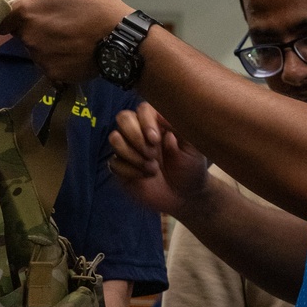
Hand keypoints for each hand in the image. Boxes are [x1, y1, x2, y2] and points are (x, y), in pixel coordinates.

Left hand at [3, 0, 128, 83]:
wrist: (120, 39)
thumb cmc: (95, 3)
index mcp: (26, 10)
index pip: (0, 15)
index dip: (11, 12)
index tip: (27, 9)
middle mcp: (28, 37)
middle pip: (19, 32)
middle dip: (32, 25)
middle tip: (58, 19)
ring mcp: (40, 57)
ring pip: (34, 48)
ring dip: (45, 42)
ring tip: (70, 34)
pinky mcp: (53, 73)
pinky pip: (48, 63)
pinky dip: (57, 57)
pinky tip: (74, 49)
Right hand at [109, 102, 208, 217]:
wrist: (185, 196)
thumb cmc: (191, 168)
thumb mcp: (193, 148)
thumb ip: (180, 129)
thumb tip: (161, 118)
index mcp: (157, 124)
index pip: (142, 109)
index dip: (145, 121)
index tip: (155, 139)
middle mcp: (140, 133)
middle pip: (123, 118)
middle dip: (136, 136)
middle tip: (152, 154)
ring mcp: (129, 150)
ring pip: (114, 138)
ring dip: (132, 154)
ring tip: (152, 168)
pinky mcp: (121, 169)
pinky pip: (113, 163)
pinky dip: (129, 171)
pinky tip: (144, 177)